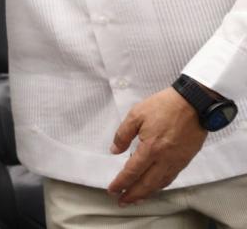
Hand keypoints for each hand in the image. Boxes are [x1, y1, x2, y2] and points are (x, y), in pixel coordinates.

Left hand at [107, 87, 207, 205]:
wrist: (194, 104)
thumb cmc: (163, 106)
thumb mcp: (136, 114)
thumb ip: (123, 134)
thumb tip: (115, 150)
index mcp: (150, 148)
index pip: (132, 172)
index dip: (121, 183)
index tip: (112, 190)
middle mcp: (164, 159)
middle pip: (146, 184)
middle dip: (133, 195)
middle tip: (121, 201)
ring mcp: (176, 161)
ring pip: (160, 184)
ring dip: (146, 193)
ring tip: (135, 198)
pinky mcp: (185, 159)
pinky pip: (171, 177)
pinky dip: (160, 185)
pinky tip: (154, 186)